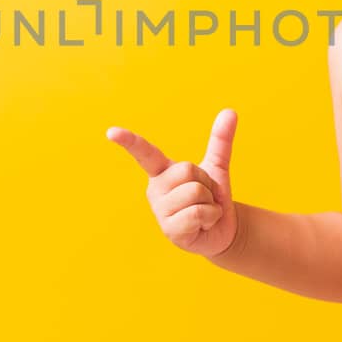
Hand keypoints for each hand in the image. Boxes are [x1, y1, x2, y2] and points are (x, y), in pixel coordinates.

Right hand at [106, 109, 239, 257]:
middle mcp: (156, 189)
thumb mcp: (217, 167)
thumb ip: (220, 140)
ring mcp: (160, 211)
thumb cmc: (212, 197)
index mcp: (162, 171)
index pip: (145, 153)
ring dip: (210, 202)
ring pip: (195, 192)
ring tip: (204, 211)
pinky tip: (204, 224)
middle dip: (207, 182)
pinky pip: (197, 213)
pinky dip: (211, 216)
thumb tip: (230, 111)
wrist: (222, 230)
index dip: (129, 141)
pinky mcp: (170, 230)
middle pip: (188, 170)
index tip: (111, 132)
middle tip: (205, 196)